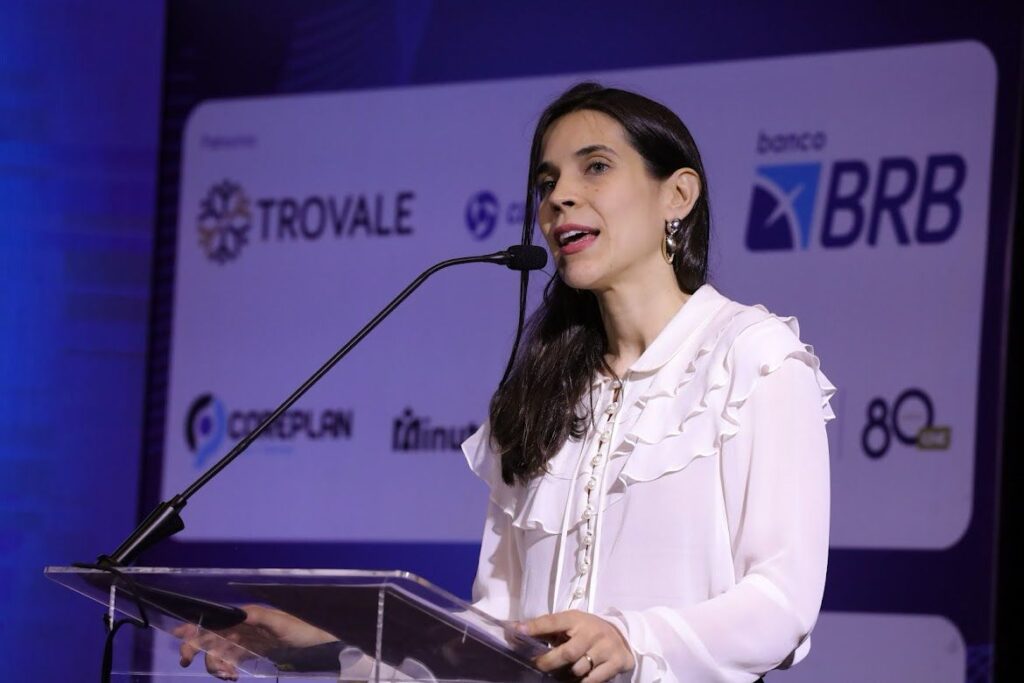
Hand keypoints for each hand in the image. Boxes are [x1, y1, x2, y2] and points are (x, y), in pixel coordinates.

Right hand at [175, 604, 335, 679]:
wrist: (315, 645)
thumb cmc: (299, 630)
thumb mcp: (278, 622)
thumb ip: (258, 616)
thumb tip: (237, 613)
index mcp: (244, 617)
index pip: (215, 620)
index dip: (196, 626)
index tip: (179, 636)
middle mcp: (240, 628)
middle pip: (211, 638)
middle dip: (196, 649)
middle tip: (188, 662)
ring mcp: (244, 643)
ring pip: (217, 654)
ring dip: (215, 665)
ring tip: (227, 676)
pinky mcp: (250, 655)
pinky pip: (229, 663)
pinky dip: (225, 671)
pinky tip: (232, 677)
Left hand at [519, 610, 634, 682]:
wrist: (621, 636)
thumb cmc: (585, 631)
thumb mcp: (568, 625)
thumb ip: (543, 629)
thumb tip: (513, 630)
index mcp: (576, 618)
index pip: (552, 621)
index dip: (535, 626)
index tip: (517, 631)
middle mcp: (592, 631)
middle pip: (567, 652)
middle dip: (549, 662)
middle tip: (538, 665)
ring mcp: (606, 647)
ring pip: (579, 669)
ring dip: (570, 673)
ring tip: (567, 670)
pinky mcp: (617, 661)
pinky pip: (593, 680)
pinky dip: (583, 682)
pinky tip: (581, 677)